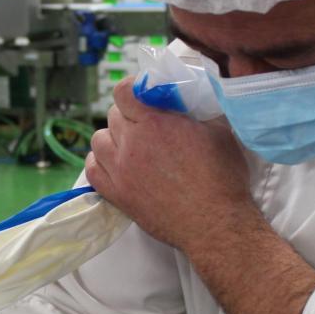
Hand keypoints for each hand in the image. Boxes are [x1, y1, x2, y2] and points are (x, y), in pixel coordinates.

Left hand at [86, 79, 256, 256]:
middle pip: (112, 116)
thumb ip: (196, 111)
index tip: (142, 95)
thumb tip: (188, 98)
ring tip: (130, 146)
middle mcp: (132, 144)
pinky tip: (115, 165)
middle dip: (128, 115)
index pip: (123, 91)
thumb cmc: (222, 178)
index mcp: (155, 122)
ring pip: (98, 141)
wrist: (215, 224)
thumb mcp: (219, 131)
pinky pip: (91, 170)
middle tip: (145, 125)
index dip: (131, 89)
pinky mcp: (117, 195)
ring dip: (112, 139)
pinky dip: (100, 163)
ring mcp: (120, 171)